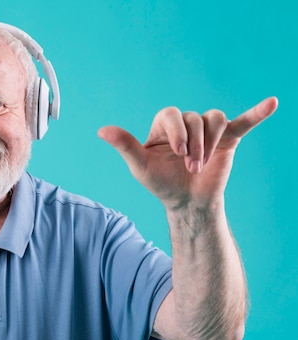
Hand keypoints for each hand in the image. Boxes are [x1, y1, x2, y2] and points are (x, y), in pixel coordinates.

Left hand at [97, 97, 277, 209]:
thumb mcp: (140, 167)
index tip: (178, 152)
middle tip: (190, 167)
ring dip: (210, 142)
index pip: (171, 114)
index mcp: (164, 126)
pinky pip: (243, 121)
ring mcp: (208, 130)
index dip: (176, 130)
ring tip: (201, 165)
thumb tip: (101, 130)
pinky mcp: (228, 139)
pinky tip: (272, 103)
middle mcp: (186, 124)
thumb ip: (124, 146)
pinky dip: (257, 113)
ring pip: (214, 119)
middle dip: (194, 143)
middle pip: (194, 118)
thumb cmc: (161, 184)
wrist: (186, 203)